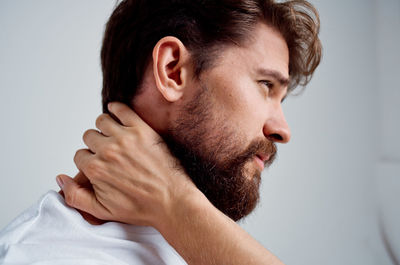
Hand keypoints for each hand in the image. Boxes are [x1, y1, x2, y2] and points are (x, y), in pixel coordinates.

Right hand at [57, 102, 198, 229]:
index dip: (89, 161)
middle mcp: (107, 150)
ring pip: (102, 121)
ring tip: (114, 136)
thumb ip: (75, 196)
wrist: (172, 201)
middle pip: (89, 136)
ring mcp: (125, 138)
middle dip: (96, 144)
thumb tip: (60, 178)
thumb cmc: (141, 207)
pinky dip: (116, 108)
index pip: (80, 155)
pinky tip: (116, 112)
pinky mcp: (142, 129)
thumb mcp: (102, 211)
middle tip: (109, 152)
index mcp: (95, 169)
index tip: (101, 164)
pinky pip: (122, 109)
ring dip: (104, 127)